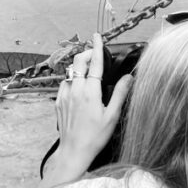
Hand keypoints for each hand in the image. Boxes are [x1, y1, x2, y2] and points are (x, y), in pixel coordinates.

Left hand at [52, 33, 132, 176]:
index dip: (97, 48)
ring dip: (79, 66)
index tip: (98, 36)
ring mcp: (64, 95)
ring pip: (70, 71)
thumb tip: (129, 77)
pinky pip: (64, 83)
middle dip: (87, 53)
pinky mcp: (58, 102)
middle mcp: (75, 90)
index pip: (95, 63)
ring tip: (89, 71)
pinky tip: (78, 87)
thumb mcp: (112, 116)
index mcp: (90, 92)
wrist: (74, 151)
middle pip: (79, 61)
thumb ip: (120, 94)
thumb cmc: (95, 136)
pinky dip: (72, 79)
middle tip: (95, 54)